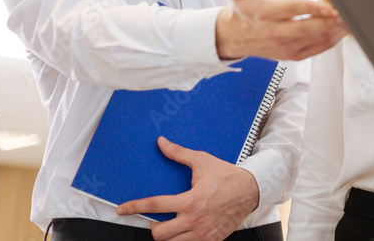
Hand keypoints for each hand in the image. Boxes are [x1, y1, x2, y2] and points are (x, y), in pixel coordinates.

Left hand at [116, 137, 257, 240]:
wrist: (250, 190)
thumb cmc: (226, 175)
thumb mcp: (202, 161)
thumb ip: (179, 154)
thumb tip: (161, 143)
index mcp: (190, 201)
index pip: (155, 205)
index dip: (135, 207)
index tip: (122, 209)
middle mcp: (194, 220)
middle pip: (159, 234)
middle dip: (154, 227)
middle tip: (158, 220)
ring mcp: (203, 234)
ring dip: (168, 236)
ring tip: (172, 226)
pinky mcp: (211, 240)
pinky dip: (184, 240)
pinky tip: (187, 232)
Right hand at [215, 0, 347, 60]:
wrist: (234, 35)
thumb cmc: (244, 8)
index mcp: (265, 13)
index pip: (292, 9)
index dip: (312, 8)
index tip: (330, 6)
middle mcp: (274, 32)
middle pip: (305, 29)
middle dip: (328, 23)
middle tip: (346, 15)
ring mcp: (283, 46)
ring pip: (312, 41)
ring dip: (333, 32)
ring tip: (349, 23)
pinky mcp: (290, 55)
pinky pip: (313, 51)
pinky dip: (329, 43)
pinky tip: (341, 34)